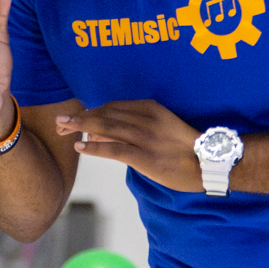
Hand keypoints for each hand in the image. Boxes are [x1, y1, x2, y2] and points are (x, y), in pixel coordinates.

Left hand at [55, 100, 203, 191]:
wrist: (207, 161)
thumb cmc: (184, 146)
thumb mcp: (161, 125)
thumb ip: (136, 124)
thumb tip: (108, 129)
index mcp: (149, 107)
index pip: (112, 106)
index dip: (92, 110)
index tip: (77, 116)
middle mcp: (144, 118)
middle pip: (105, 114)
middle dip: (81, 117)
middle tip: (61, 121)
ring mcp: (144, 137)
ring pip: (106, 128)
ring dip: (81, 127)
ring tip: (62, 127)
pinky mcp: (144, 156)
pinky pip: (114, 149)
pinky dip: (95, 147)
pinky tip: (80, 146)